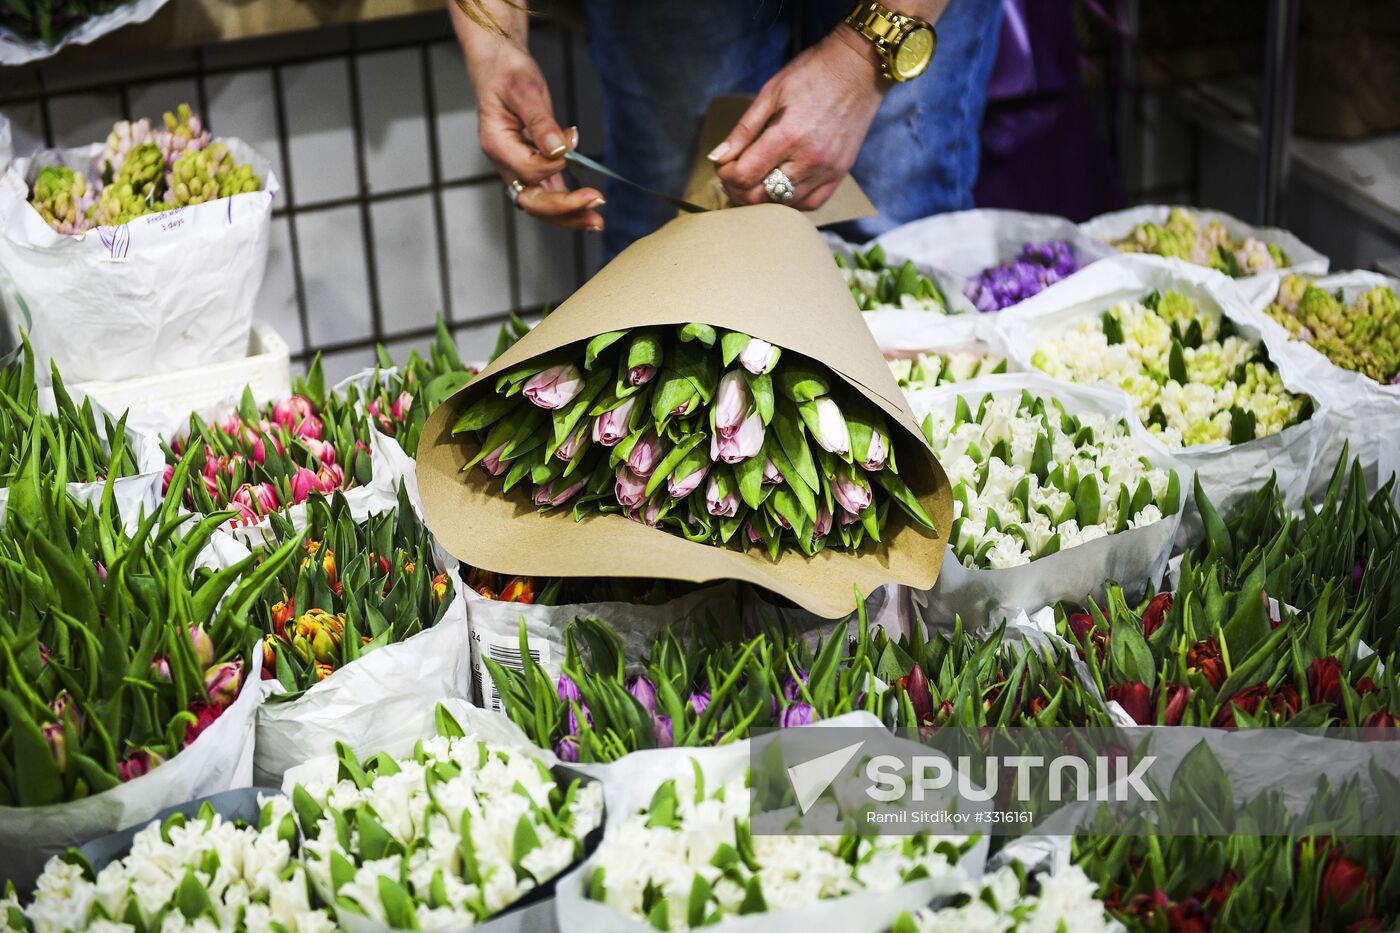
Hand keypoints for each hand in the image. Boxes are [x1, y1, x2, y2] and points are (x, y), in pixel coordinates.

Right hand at [470, 40, 603, 229]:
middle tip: (595, 202)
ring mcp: (517, 168)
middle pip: (532, 201)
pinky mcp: (532, 166)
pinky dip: (568, 204)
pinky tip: (589, 209)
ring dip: (569, 215)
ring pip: (541, 205)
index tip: (572, 138)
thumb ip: (540, 122)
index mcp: (497, 145)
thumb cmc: (507, 73)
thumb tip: (559, 148)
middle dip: (564, 208)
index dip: (555, 162)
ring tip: (597, 221)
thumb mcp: (524, 90)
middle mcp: (505, 163)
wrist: (499, 66)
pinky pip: (549, 193)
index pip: (529, 170)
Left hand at [710, 28, 885, 209]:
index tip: (723, 166)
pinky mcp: (840, 173)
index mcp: (788, 136)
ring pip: (784, 204)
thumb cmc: (812, 73)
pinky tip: (781, 188)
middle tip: (733, 178)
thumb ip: (743, 130)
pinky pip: (811, 204)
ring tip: (754, 182)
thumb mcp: (770, 93)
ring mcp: (828, 170)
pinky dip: (791, 202)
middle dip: (739, 190)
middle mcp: (809, 159)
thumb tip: (717, 158)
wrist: (858, 68)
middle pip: (761, 196)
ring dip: (763, 198)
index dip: (726, 175)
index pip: (745, 175)